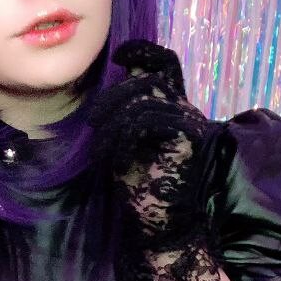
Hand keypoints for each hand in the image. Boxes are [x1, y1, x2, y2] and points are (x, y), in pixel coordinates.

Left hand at [87, 39, 223, 280]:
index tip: (120, 55)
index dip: (144, 53)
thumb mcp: (124, 146)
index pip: (165, 66)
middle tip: (93, 119)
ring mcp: (187, 123)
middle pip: (149, 79)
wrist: (163, 227)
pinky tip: (109, 153)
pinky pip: (147, 120)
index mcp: (173, 108)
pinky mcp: (184, 139)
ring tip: (97, 140)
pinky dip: (121, 134)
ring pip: (145, 98)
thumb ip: (122, 118)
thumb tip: (104, 95)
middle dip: (115, 94)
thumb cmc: (142, 190)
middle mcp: (184, 110)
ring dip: (113, 116)